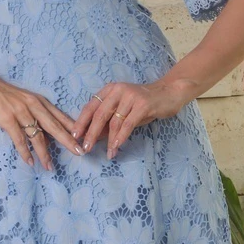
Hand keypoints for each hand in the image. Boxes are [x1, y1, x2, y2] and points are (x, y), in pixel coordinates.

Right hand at [0, 65, 82, 170]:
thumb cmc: (2, 94)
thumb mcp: (23, 101)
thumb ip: (35, 115)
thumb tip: (45, 134)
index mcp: (39, 101)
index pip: (61, 117)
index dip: (74, 129)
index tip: (84, 139)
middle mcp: (33, 106)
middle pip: (55, 126)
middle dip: (68, 141)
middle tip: (79, 153)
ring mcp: (21, 112)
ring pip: (37, 136)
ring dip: (44, 153)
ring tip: (49, 167)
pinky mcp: (7, 118)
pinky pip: (19, 139)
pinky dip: (24, 152)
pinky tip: (29, 162)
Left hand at [73, 75, 198, 158]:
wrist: (169, 93)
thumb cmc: (144, 105)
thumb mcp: (123, 112)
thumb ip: (108, 122)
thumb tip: (92, 138)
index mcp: (109, 90)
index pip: (90, 106)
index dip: (81, 122)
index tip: (74, 136)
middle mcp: (118, 90)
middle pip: (99, 114)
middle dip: (90, 133)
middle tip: (85, 148)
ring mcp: (130, 96)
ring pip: (114, 121)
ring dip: (109, 140)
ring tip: (107, 153)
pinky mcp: (143, 104)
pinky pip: (128, 124)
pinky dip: (121, 136)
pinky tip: (117, 146)